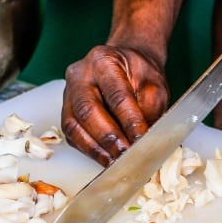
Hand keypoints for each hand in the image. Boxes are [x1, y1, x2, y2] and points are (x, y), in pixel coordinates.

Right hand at [61, 45, 169, 165]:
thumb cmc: (140, 76)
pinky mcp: (66, 112)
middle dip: (108, 137)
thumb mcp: (154, 86)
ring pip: (74, 125)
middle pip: (87, 110)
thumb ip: (149, 110)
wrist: (127, 68)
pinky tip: (106, 159)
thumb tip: (144, 140)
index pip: (116, 94)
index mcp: (103, 60)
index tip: (141, 139)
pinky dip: (90, 150)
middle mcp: (80, 74)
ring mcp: (69, 93)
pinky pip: (72, 135)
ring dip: (96, 148)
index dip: (129, 120)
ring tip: (116, 162)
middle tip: (126, 154)